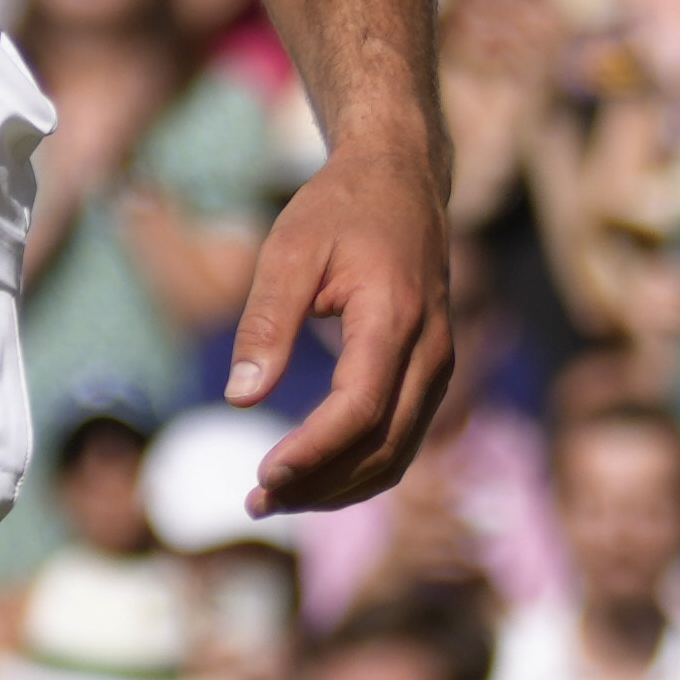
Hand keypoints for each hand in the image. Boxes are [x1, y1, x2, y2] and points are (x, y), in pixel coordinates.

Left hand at [229, 140, 452, 510]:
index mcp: (395, 316)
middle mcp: (431, 350)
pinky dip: (359, 468)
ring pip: (397, 453)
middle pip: (382, 446)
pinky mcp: (431, 373)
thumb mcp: (290, 248)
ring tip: (274, 498)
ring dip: (338, 488)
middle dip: (319, 485)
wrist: (401, 177)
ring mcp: (439, 365)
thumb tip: (239, 397)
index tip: (261, 476)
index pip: (360, 409)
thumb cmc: (339, 207)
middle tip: (254, 502)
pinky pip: (402, 439)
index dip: (313, 452)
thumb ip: (266, 321)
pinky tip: (312, 475)